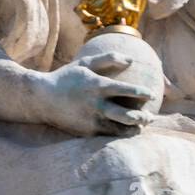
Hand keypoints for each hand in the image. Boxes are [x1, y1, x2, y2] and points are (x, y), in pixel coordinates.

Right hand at [35, 51, 154, 136]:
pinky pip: (107, 135)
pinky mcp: (85, 132)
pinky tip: (126, 131)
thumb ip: (109, 58)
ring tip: (141, 126)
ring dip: (133, 129)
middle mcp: (95, 105)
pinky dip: (119, 134)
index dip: (141, 93)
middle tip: (150, 117)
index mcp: (97, 86)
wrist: (42, 99)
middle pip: (126, 115)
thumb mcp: (86, 63)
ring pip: (118, 129)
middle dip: (142, 117)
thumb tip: (131, 59)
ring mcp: (90, 120)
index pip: (125, 90)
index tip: (152, 94)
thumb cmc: (66, 77)